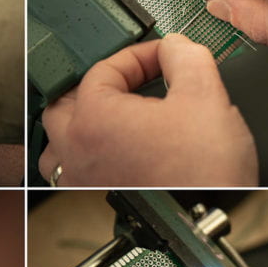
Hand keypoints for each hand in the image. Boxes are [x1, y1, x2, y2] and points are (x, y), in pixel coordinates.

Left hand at [38, 34, 256, 185]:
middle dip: (96, 86)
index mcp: (94, 118)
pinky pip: (73, 172)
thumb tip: (175, 47)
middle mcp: (76, 150)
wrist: (208, 220)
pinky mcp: (94, 200)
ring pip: (59, 142)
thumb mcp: (204, 94)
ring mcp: (81, 180)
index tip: (160, 57)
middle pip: (65, 103)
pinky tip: (110, 153)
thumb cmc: (203, 173)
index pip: (103, 69)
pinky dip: (85, 157)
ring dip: (79, 124)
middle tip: (129, 80)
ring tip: (110, 115)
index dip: (137, 55)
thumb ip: (185, 56)